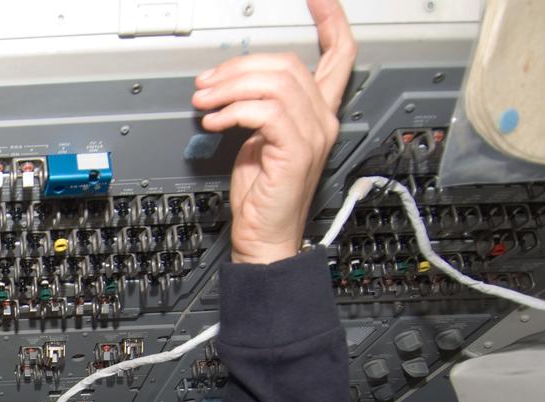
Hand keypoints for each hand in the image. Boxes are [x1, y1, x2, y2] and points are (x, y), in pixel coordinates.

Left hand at [192, 0, 356, 263]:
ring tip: (205, 102)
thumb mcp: (258, 140)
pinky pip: (266, 111)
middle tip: (207, 83)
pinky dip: (234, 110)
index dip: (331, 20)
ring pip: (276, 82)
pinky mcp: (296, 150)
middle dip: (239, 66)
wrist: (266, 237)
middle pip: (289, 63)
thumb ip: (257, 108)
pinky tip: (215, 121)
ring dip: (231, 87)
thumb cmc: (262, 195)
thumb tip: (230, 82)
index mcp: (318, 113)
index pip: (340, 55)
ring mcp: (314, 134)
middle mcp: (323, 119)